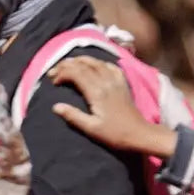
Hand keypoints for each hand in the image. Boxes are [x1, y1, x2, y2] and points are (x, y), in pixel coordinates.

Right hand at [47, 57, 176, 157]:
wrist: (139, 134)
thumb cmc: (114, 134)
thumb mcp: (91, 128)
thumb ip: (73, 116)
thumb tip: (55, 106)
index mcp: (97, 92)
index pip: (76, 73)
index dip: (62, 73)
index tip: (53, 81)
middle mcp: (106, 82)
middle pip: (84, 65)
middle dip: (67, 65)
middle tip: (54, 70)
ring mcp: (116, 81)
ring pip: (97, 62)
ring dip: (81, 60)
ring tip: (69, 63)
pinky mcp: (123, 83)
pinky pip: (111, 66)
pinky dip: (100, 63)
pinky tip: (95, 65)